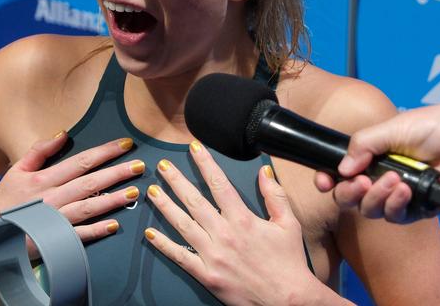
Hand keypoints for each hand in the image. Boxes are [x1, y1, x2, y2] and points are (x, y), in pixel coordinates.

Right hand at [0, 132, 143, 253]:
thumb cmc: (4, 197)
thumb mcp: (18, 169)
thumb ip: (40, 150)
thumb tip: (64, 133)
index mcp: (44, 178)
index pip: (81, 161)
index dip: (105, 152)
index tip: (126, 144)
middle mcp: (51, 198)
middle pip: (90, 182)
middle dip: (117, 172)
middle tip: (140, 165)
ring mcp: (53, 220)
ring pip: (88, 208)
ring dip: (112, 200)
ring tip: (134, 192)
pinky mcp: (52, 240)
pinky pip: (78, 235)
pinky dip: (96, 230)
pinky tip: (114, 224)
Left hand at [145, 142, 345, 305]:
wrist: (288, 301)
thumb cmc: (289, 262)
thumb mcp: (289, 224)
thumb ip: (274, 195)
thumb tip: (264, 170)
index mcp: (243, 219)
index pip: (218, 183)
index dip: (204, 163)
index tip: (193, 148)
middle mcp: (224, 234)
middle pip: (194, 201)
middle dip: (176, 180)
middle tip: (162, 165)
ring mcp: (213, 255)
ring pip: (183, 225)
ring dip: (165, 206)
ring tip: (151, 191)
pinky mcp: (206, 275)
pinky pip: (180, 257)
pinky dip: (164, 245)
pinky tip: (150, 233)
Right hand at [314, 95, 439, 222]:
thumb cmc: (434, 126)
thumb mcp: (390, 129)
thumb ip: (362, 145)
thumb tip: (341, 168)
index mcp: (370, 157)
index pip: (341, 174)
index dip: (328, 180)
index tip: (323, 181)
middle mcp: (380, 177)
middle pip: (350, 197)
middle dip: (348, 192)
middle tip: (359, 183)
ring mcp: (398, 194)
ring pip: (371, 210)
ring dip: (376, 196)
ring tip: (392, 179)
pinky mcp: (418, 208)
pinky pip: (396, 216)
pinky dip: (396, 204)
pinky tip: (405, 188)